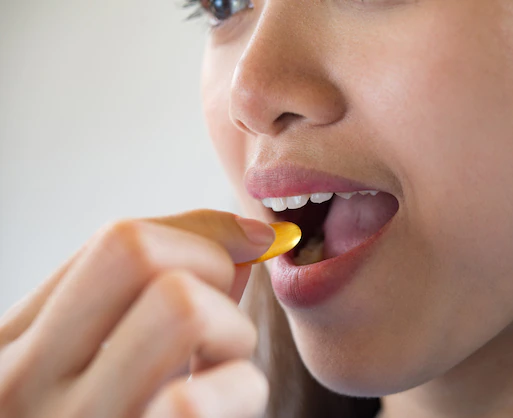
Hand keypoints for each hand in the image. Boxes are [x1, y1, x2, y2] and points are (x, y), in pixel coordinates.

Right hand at [0, 209, 274, 417]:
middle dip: (213, 268)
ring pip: (181, 310)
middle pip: (143, 255)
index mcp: (12, 347)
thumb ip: (152, 297)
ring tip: (217, 374)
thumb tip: (241, 240)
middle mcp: (20, 387)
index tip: (252, 241)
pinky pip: (196, 402)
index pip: (120, 240)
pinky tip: (222, 410)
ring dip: (230, 337)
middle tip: (219, 321)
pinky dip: (237, 394)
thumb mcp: (96, 364)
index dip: (205, 230)